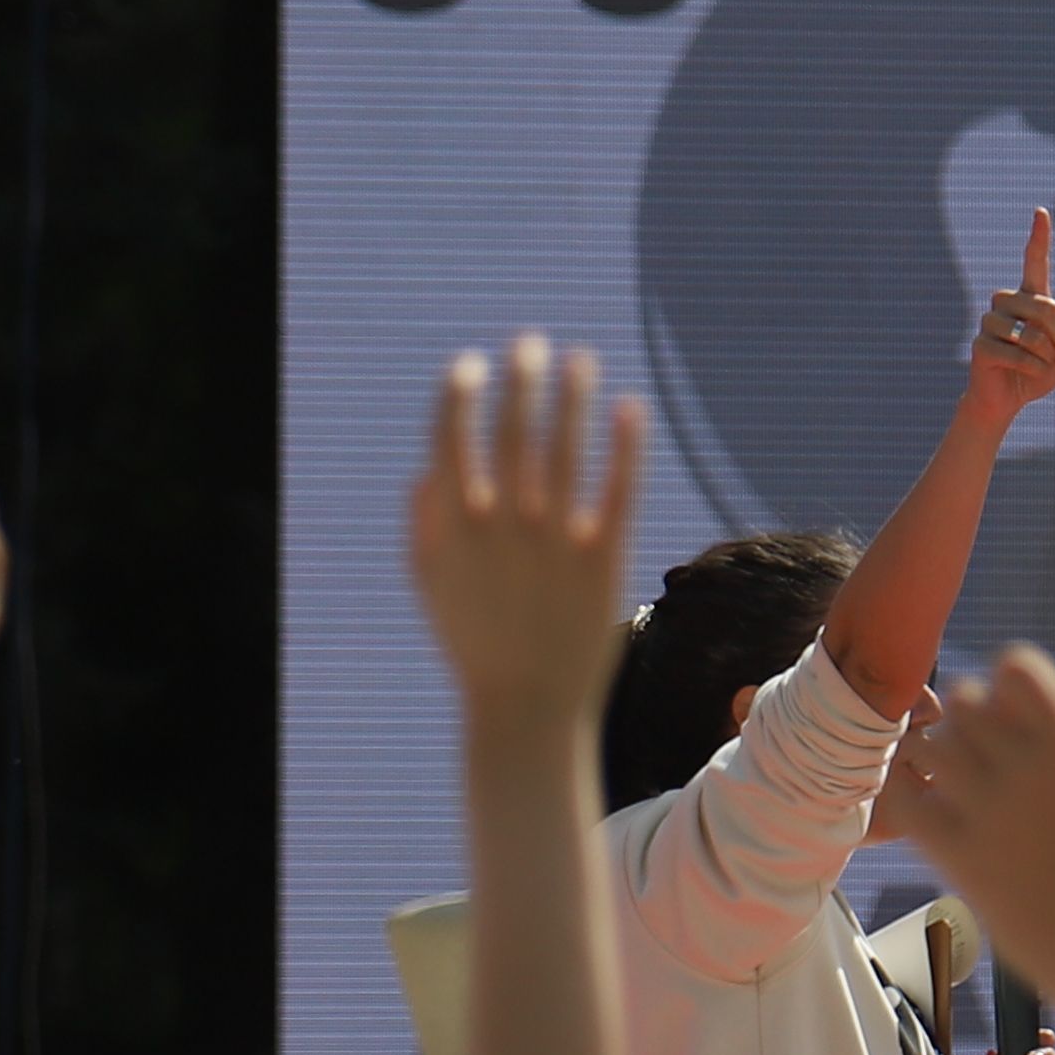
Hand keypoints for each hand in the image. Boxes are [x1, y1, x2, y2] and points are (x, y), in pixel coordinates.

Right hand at [407, 337, 647, 729]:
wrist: (526, 710)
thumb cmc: (475, 644)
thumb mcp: (431, 588)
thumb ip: (423, 527)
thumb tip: (426, 471)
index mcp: (457, 529)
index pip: (451, 443)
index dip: (458, 398)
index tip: (470, 364)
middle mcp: (505, 528)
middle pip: (513, 435)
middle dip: (519, 382)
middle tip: (530, 343)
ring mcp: (554, 543)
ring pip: (565, 451)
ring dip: (572, 398)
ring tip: (580, 359)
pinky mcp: (602, 561)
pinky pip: (616, 491)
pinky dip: (624, 446)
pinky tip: (631, 408)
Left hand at [886, 645, 1054, 970]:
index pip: (1015, 667)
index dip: (1011, 679)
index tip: (1019, 710)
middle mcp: (1026, 772)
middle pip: (964, 700)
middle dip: (972, 715)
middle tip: (985, 747)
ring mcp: (987, 814)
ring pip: (929, 744)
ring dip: (937, 750)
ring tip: (956, 773)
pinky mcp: (957, 855)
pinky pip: (905, 799)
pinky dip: (903, 788)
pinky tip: (922, 795)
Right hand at [966, 208, 1054, 426]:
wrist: (1005, 402)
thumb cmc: (1034, 376)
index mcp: (1029, 300)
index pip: (1034, 263)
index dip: (1039, 238)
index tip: (1041, 212)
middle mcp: (1006, 304)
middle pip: (1044, 306)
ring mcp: (990, 323)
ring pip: (1030, 332)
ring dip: (1044, 355)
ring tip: (1039, 365)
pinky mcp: (980, 344)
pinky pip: (1016, 352)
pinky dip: (1031, 368)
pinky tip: (1027, 374)